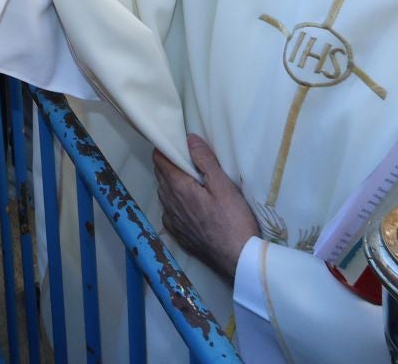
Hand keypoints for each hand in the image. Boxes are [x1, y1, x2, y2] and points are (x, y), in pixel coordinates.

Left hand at [154, 135, 259, 282]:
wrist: (238, 259)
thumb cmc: (234, 220)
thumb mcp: (224, 186)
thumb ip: (205, 161)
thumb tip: (189, 139)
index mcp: (178, 188)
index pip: (159, 160)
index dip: (165, 148)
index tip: (176, 142)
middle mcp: (169, 203)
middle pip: (161, 175)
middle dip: (169, 163)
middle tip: (187, 158)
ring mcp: (172, 220)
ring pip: (165, 194)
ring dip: (172, 183)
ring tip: (190, 180)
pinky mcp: (179, 234)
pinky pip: (170, 212)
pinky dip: (175, 203)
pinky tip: (188, 205)